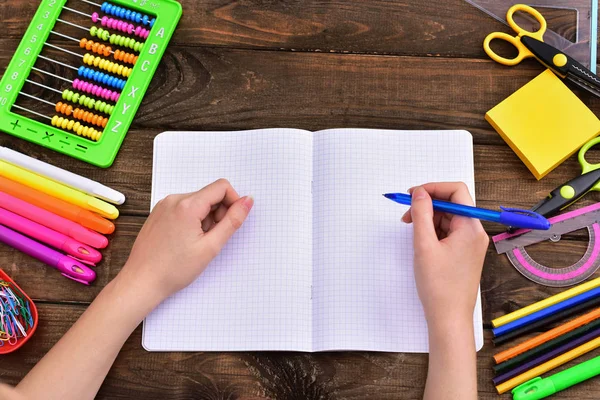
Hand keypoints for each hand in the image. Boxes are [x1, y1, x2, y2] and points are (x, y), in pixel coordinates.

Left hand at [118, 179, 253, 302]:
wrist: (141, 282)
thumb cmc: (173, 269)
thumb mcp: (211, 246)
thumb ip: (233, 221)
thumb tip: (248, 201)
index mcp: (187, 205)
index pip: (222, 187)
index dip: (233, 202)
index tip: (230, 223)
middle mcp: (173, 199)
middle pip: (210, 194)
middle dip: (218, 213)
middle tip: (212, 239)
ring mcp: (164, 205)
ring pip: (198, 202)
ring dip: (206, 218)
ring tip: (197, 242)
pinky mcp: (159, 213)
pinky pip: (184, 208)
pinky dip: (193, 220)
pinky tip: (186, 241)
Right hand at [402, 183, 487, 329]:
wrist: (449, 318)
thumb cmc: (439, 287)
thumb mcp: (424, 245)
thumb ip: (421, 214)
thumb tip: (419, 193)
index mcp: (471, 228)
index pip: (456, 192)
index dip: (433, 188)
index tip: (413, 194)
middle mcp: (475, 233)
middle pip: (451, 204)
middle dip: (428, 205)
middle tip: (406, 214)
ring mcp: (470, 244)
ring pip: (448, 218)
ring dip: (428, 218)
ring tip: (411, 230)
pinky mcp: (464, 253)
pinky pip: (448, 232)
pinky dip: (433, 231)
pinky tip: (420, 240)